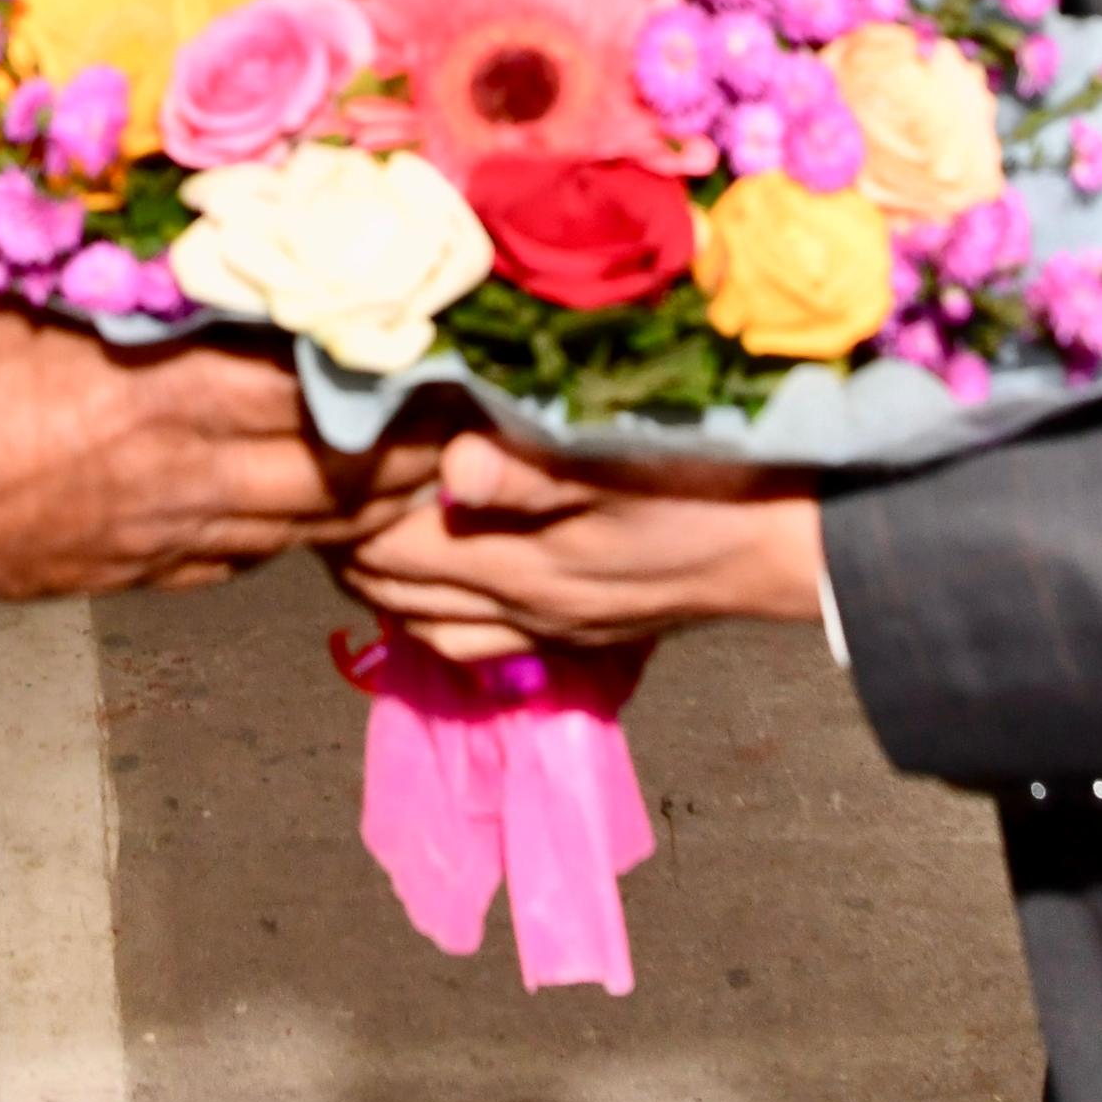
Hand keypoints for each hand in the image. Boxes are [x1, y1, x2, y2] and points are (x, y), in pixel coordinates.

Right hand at [0, 283, 444, 601]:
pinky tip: (332, 501)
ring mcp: (194, 531)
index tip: (451, 332)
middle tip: (471, 401)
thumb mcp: (45, 281)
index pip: (333, 376)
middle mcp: (207, 465)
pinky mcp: (173, 572)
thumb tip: (188, 181)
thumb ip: (130, 245)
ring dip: (388, 492)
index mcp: (185, 383)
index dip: (405, 361)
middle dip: (427, 438)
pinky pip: (274, 553)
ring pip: (329, 521)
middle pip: (359, 464)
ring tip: (433, 454)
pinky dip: (317, 528)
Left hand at [338, 432, 824, 658]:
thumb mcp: (621, 463)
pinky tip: (430, 589)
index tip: (312, 457)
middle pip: (398, 590)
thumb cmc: (706, 484)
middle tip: (313, 491)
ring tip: (351, 534)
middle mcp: (524, 611)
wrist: (788, 545)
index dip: (344, 506)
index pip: (394, 545)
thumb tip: (451, 470)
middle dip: (345, 544)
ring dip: (383, 585)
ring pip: (431, 625)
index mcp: (522, 566)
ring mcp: (550, 630)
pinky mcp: (578, 633)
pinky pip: (477, 644)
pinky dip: (434, 617)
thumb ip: (529, 470)